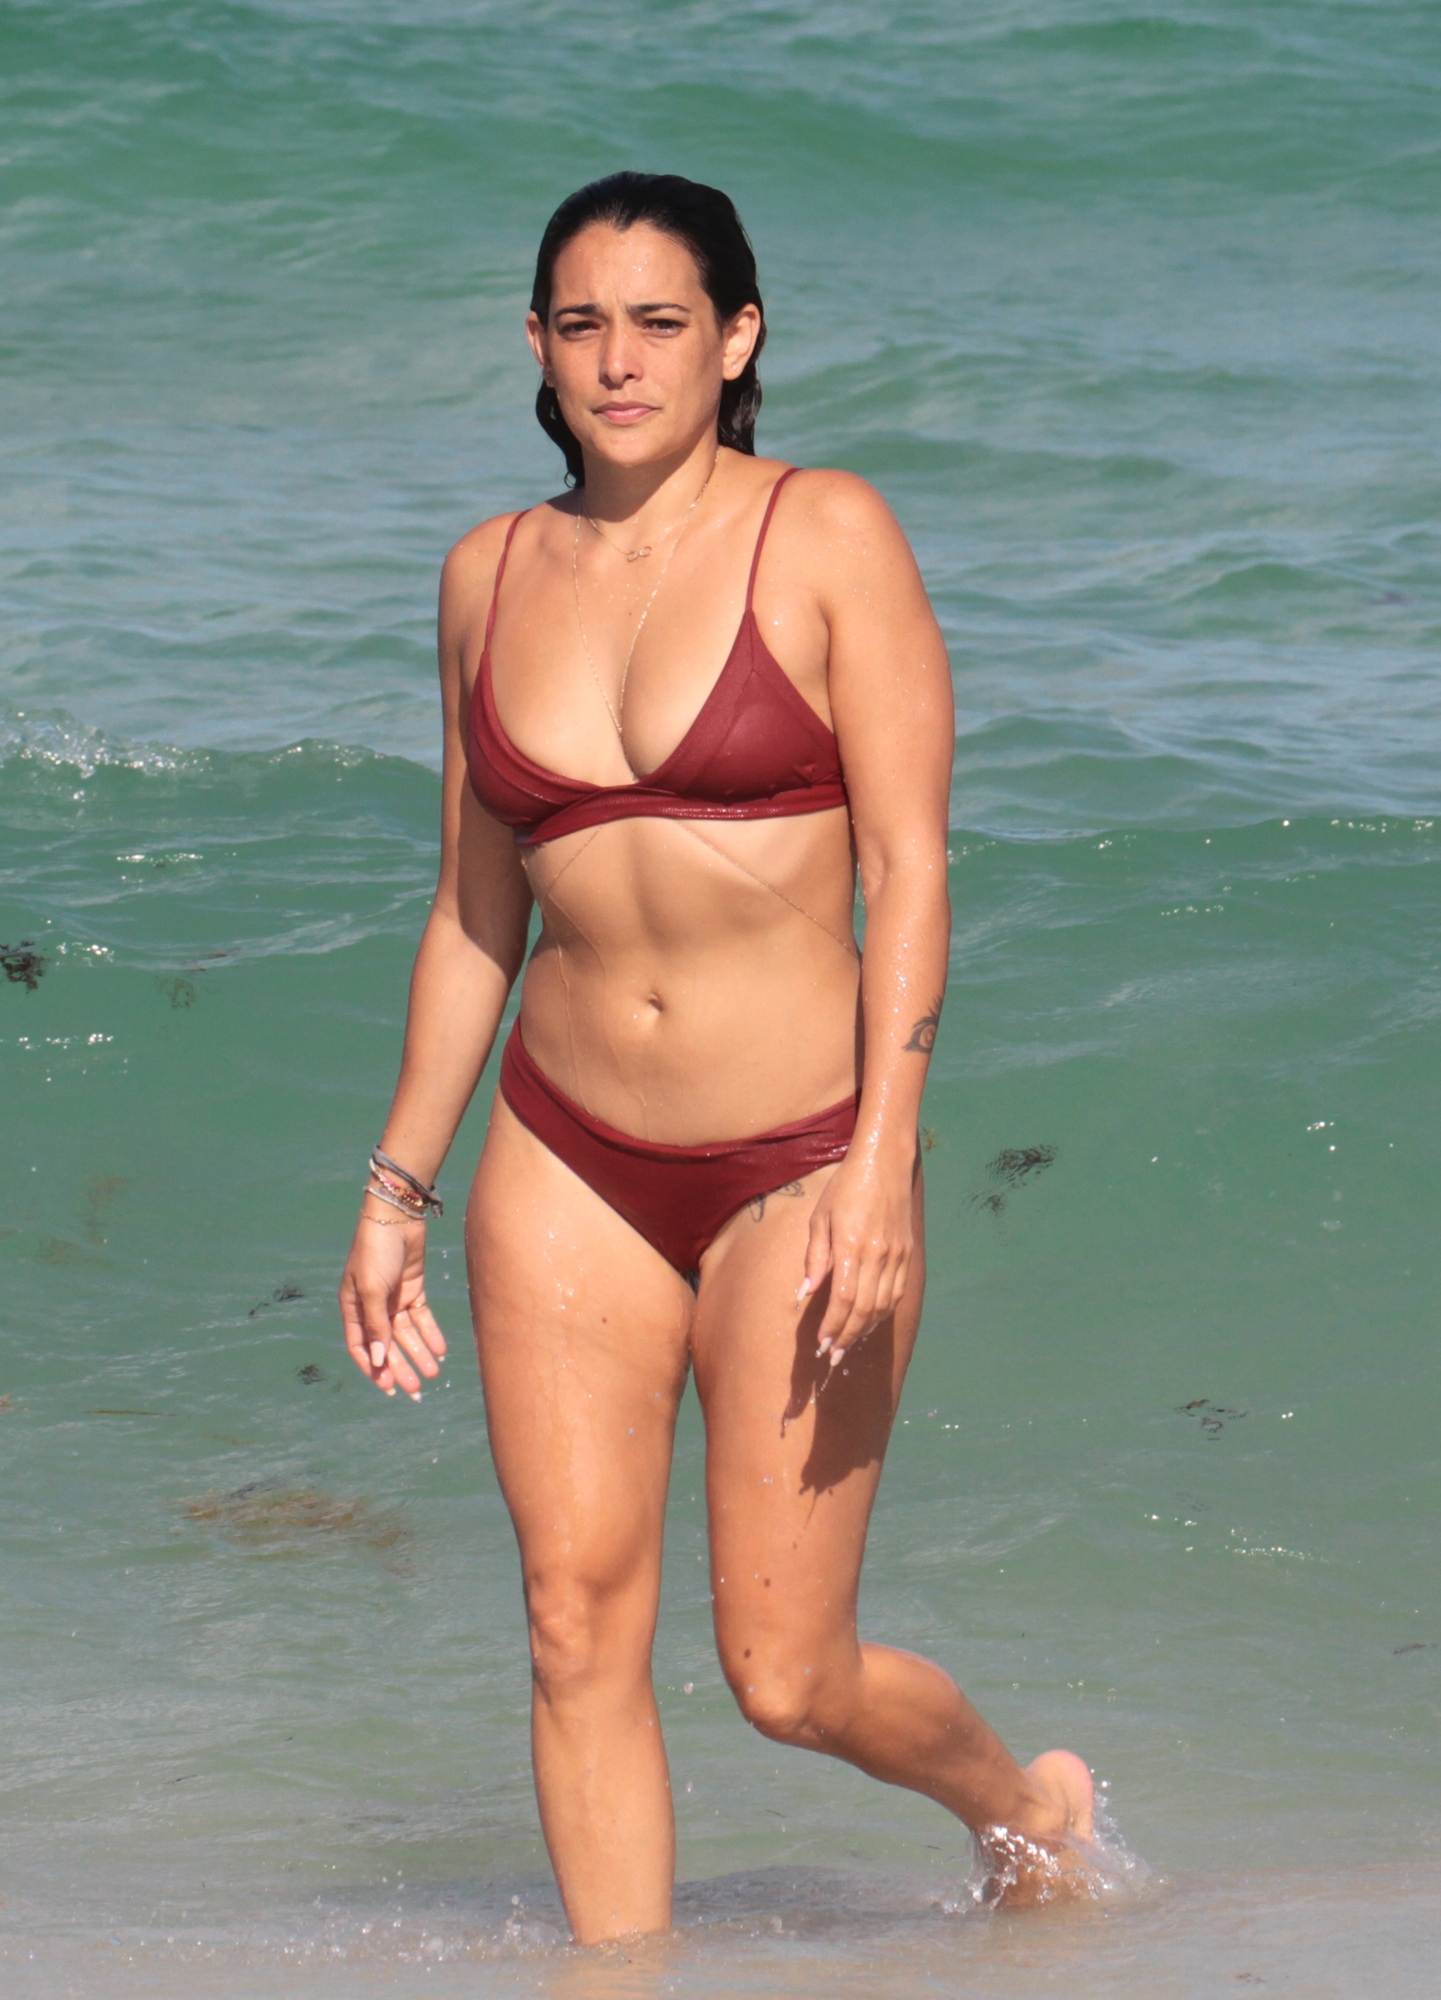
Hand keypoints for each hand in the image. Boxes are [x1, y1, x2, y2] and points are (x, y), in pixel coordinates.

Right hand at [339, 1203, 447, 1399]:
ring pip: (407, 1334)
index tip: (387, 1389)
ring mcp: (393, 1298)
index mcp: (352, 1307)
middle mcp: (372, 1306)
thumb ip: (376, 1326)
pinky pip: (421, 1318)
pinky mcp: (412, 1288)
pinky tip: (440, 1350)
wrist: (397, 1216)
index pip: (360, 1346)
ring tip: (433, 1373)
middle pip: (386, 1345)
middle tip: (416, 1390)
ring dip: (418, 1353)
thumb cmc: (375, 1251)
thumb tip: (378, 1361)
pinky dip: (430, 1333)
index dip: (373, 1368)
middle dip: (400, 1367)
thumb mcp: (372, 1290)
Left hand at [799, 1150, 914, 1365]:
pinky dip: (882, 1313)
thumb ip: (814, 1257)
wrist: (885, 1163)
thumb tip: (805, 1293)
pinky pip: (896, 1293)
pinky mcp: (907, 1253)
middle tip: (832, 1355)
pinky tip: (869, 1321)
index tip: (820, 1343)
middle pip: (864, 1310)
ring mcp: (896, 1255)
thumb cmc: (845, 1187)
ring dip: (865, 1329)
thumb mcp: (820, 1217)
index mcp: (851, 1245)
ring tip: (848, 1343)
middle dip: (847, 1336)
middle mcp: (878, 1254)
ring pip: (883, 1306)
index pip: (843, 1299)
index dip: (832, 1326)